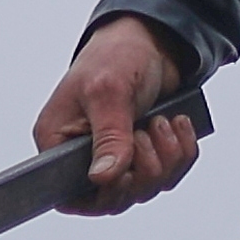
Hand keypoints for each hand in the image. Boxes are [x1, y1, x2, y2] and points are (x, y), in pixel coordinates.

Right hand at [31, 16, 202, 213]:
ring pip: (146, 189)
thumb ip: (108, 137)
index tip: (126, 175)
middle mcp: (82, 155)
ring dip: (166, 159)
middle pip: (116, 199)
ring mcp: (116, 156)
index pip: (71, 196)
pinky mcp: (144, 153)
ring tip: (162, 122)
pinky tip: (178, 124)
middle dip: (143, 171)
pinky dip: (181, 153)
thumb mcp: (108, 92)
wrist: (149, 39)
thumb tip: (102, 178)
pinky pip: (169, 175)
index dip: (103, 195)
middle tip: (147, 132)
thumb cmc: (116, 56)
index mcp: (57, 142)